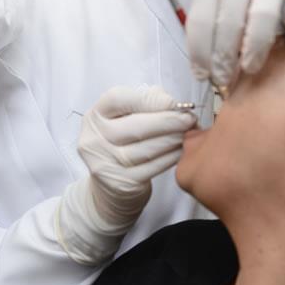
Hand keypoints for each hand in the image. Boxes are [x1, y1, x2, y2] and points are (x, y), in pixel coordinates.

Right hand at [55, 86, 195, 264]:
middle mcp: (94, 139)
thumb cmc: (123, 142)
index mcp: (95, 116)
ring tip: (188, 133)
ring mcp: (105, 163)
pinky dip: (171, 157)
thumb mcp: (124, 117)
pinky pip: (153, 167)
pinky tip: (181, 150)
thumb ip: (146, 102)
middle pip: (136, 125)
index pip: (117, 99)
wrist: (110, 185)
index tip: (172, 103)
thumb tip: (173, 104)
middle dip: (169, 120)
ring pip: (148, 148)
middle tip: (190, 118)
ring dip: (174, 139)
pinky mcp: (121, 183)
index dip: (148, 99)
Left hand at [186, 0, 284, 85]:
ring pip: (263, 13)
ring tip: (252, 67)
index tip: (203, 75)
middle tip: (226, 78)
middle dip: (225, 57)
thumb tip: (207, 65)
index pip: (201, 18)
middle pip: (230, 20)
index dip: (200, 52)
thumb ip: (213, 14)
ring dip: (255, 47)